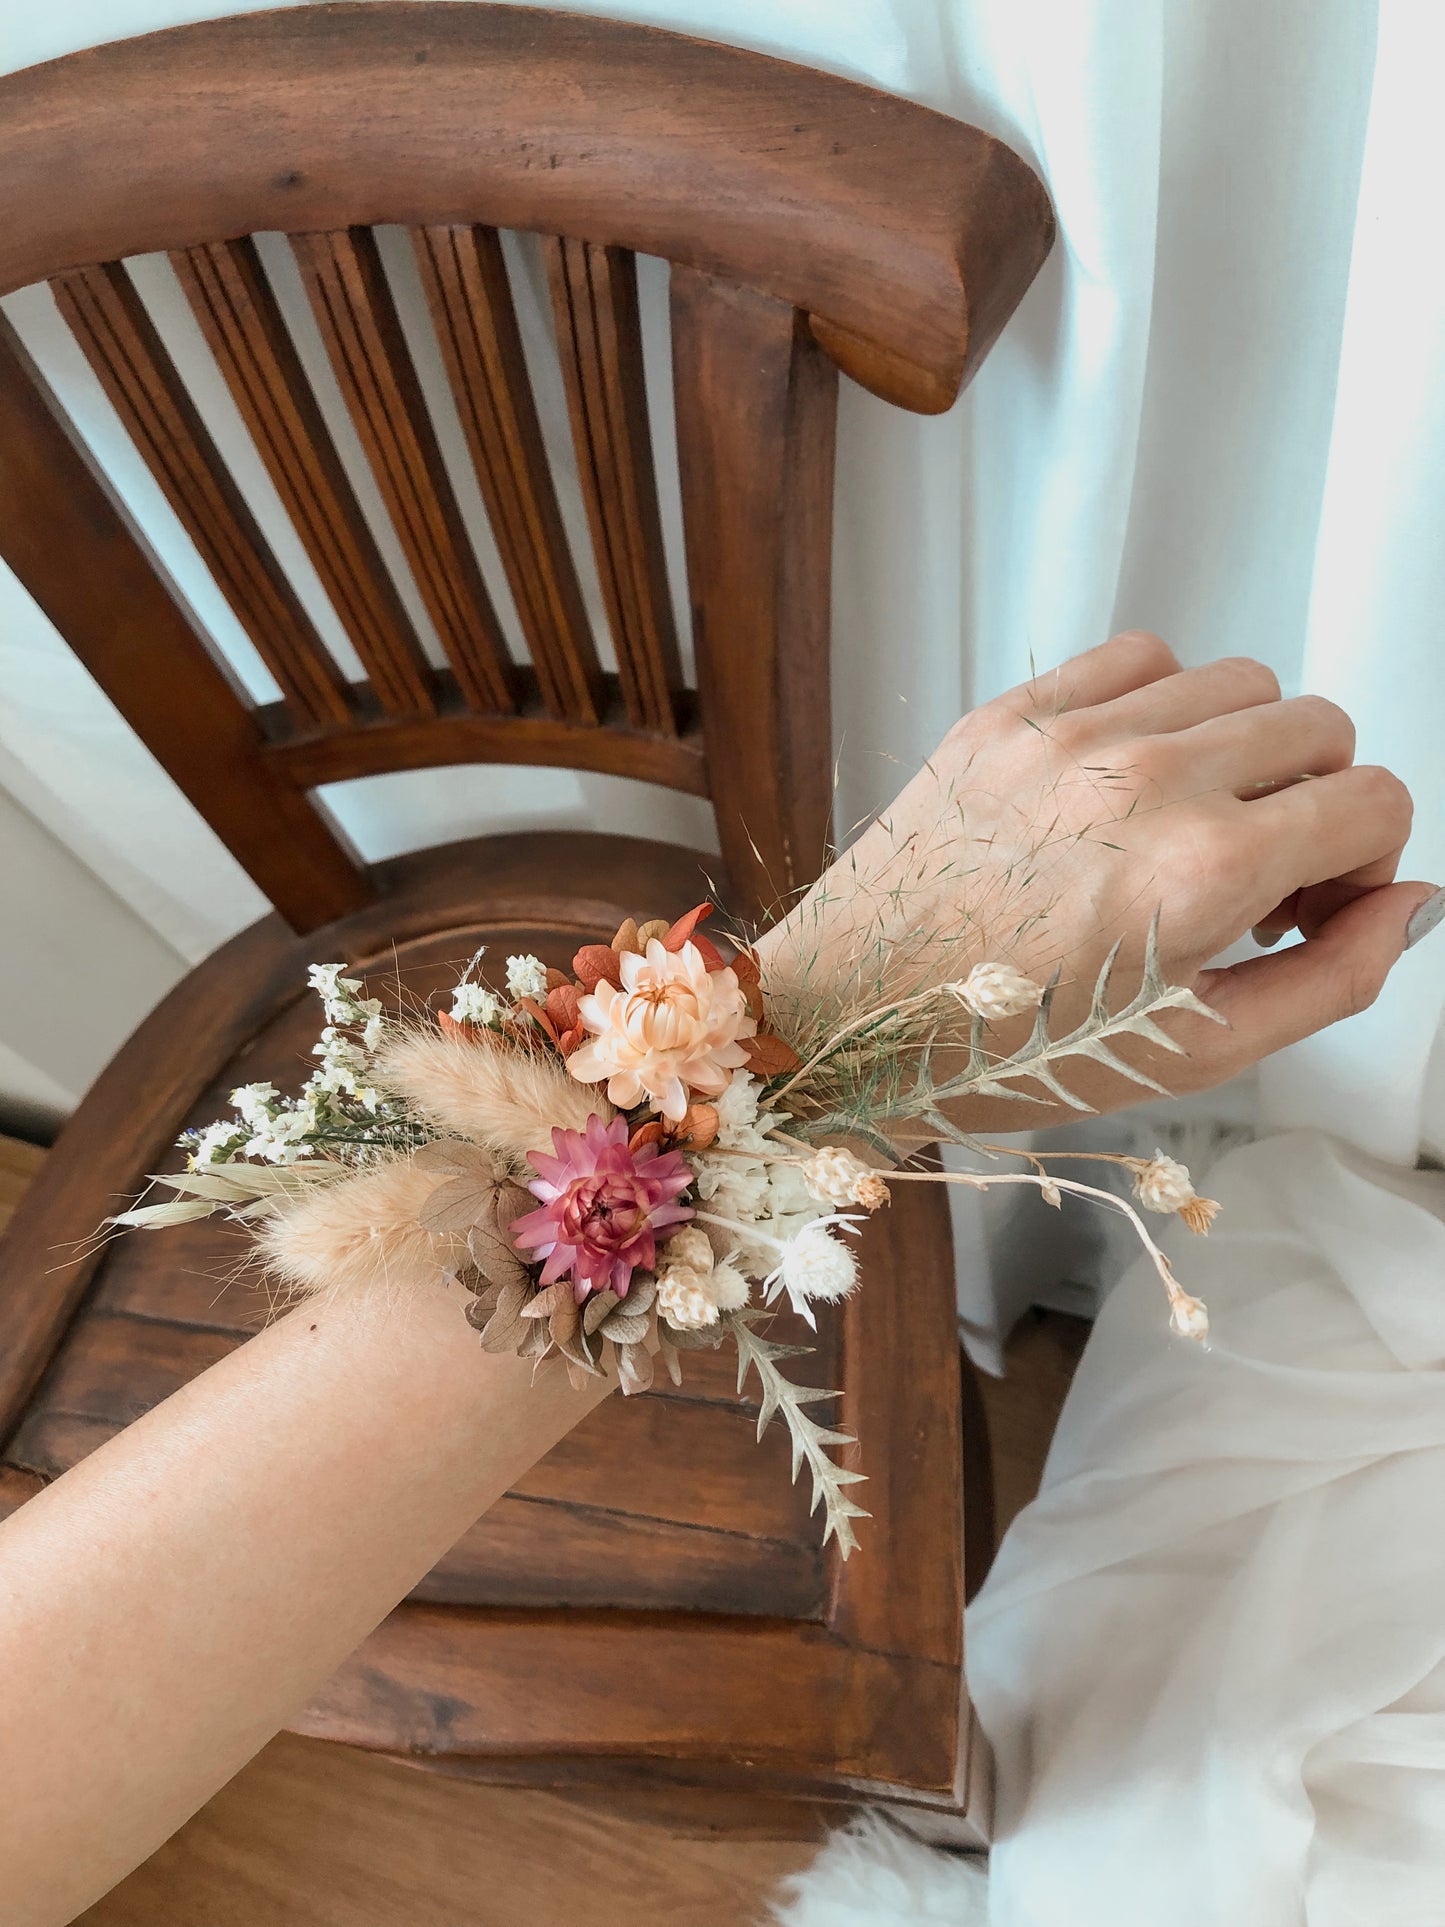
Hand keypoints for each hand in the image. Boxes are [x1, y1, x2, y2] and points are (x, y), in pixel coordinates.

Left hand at [758, 632, 1435, 1128]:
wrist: (851, 1019)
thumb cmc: (1007, 1048)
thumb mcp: (1198, 1053)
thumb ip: (1333, 976)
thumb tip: (1410, 900)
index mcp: (1201, 870)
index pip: (1373, 799)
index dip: (1365, 859)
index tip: (1313, 902)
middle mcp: (1143, 780)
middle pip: (1318, 728)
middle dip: (1313, 803)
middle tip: (1254, 875)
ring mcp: (1070, 735)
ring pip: (1238, 680)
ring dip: (1241, 749)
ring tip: (1186, 827)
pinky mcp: (1009, 714)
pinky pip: (1139, 656)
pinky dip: (1160, 704)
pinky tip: (1126, 781)